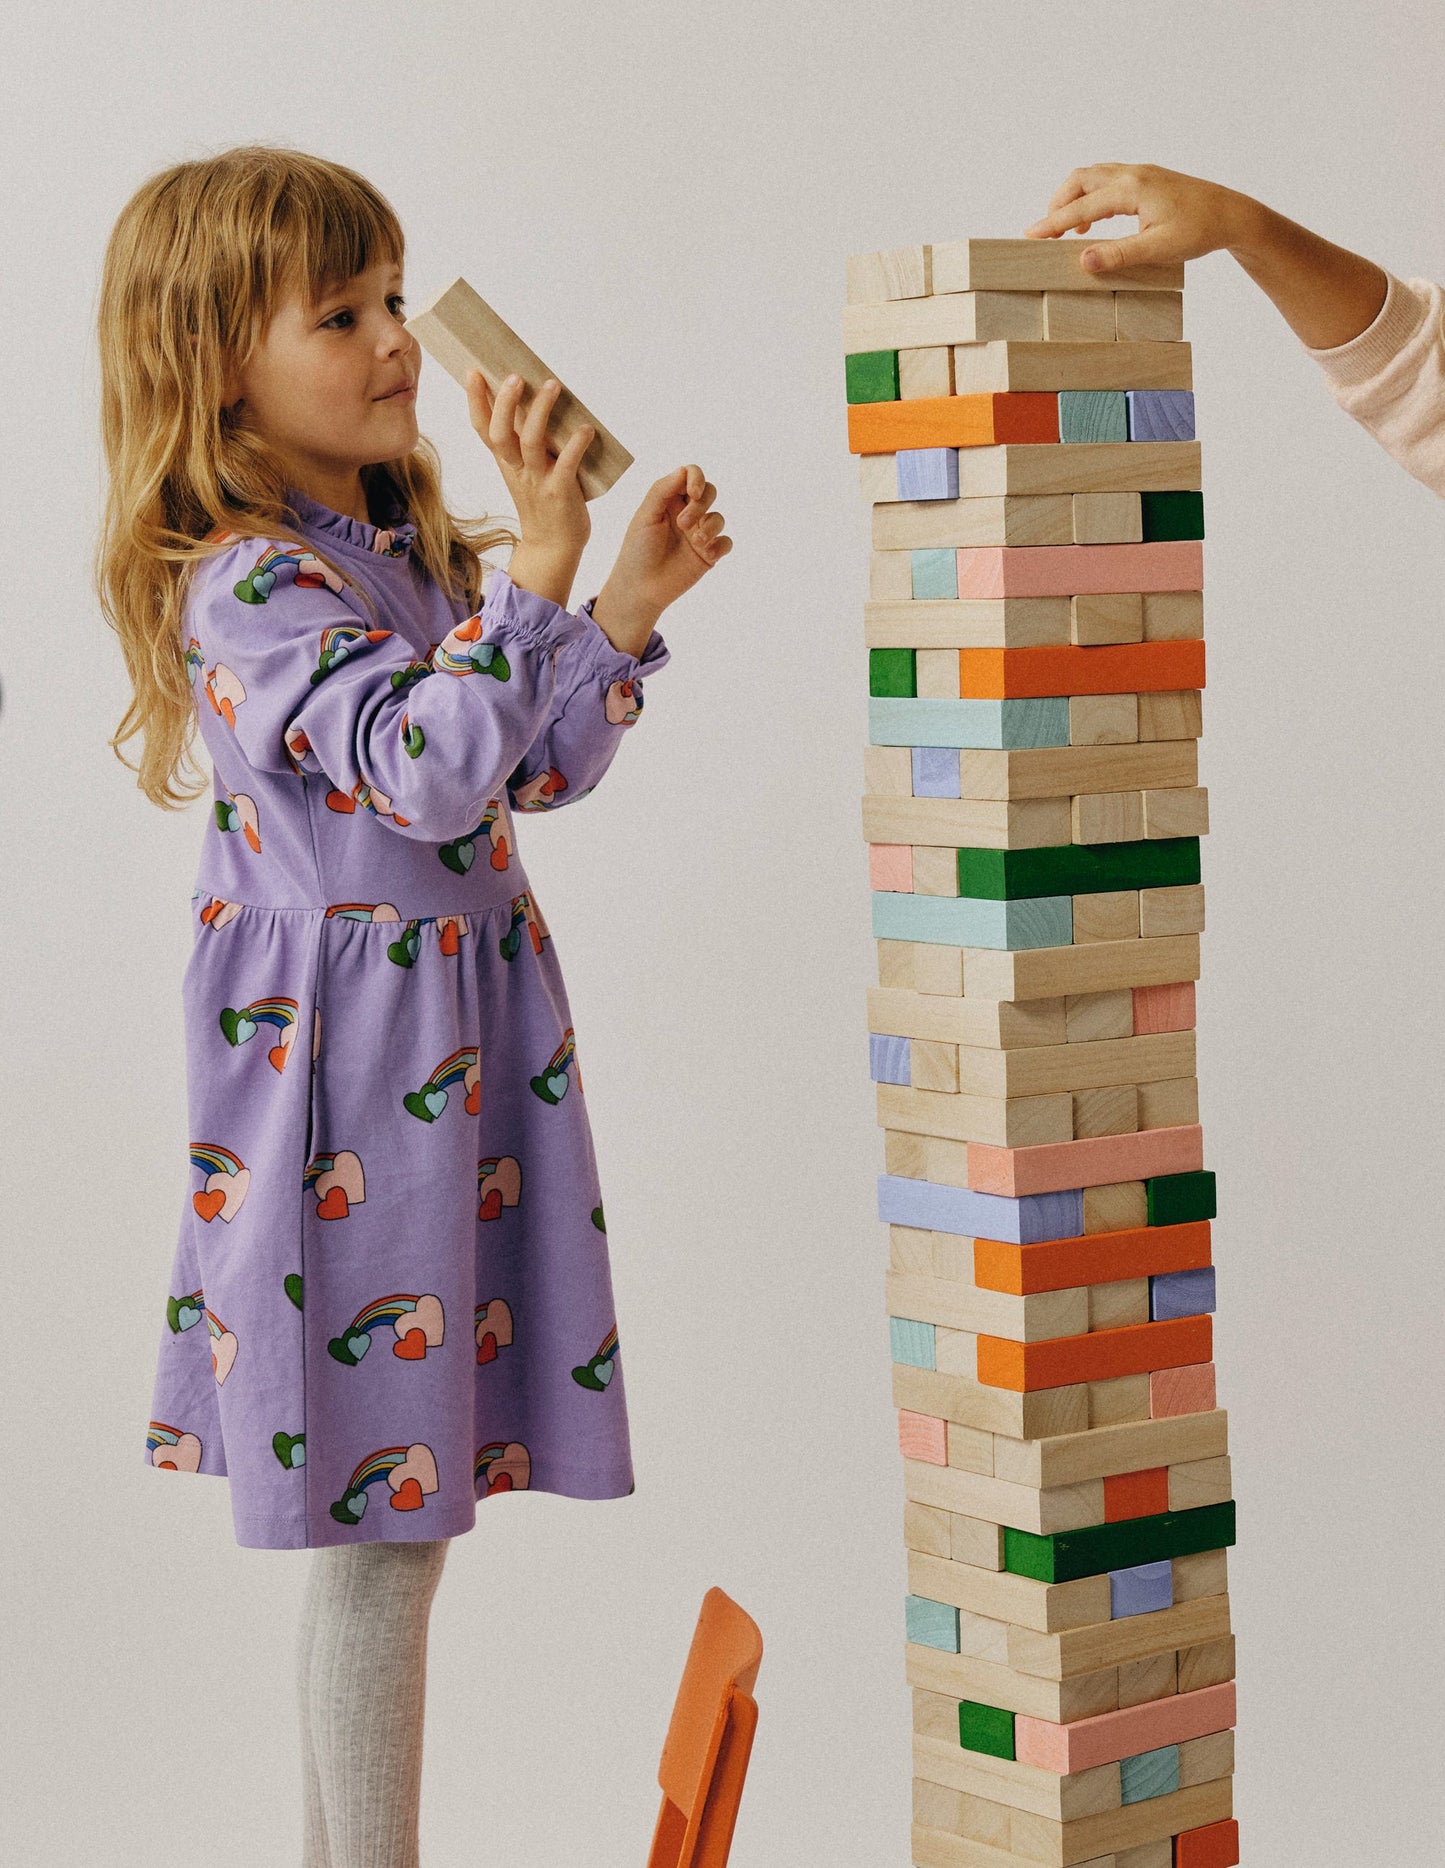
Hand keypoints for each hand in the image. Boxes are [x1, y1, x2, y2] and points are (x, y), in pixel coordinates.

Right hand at [466, 370, 591, 605]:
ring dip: (541, 412)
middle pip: (501, 433)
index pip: (483, 429)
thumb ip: (527, 442)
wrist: (553, 548)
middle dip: (505, 403)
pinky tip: (586, 429)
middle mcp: (518, 470)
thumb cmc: (543, 503)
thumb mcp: (526, 471)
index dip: (475, 401)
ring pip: (532, 443)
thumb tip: (536, 400)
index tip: (473, 372)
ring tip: (552, 385)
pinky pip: (567, 464)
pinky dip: (576, 444)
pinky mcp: (560, 492)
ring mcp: (538, 481)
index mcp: (506, 463)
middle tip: (515, 376)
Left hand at [591, 465, 730, 655]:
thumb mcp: (645, 516)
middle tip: (683, 524)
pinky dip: (720, 545)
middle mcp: (687, 514)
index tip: (693, 492)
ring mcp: (698, 534)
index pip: (690, 475)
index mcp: (670, 500)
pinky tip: (706, 554)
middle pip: (709, 492)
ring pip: (719, 518)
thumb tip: (683, 470)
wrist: (641, 588)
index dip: (697, 478)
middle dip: (701, 504)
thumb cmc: (638, 551)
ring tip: (696, 542)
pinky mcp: (708, 554)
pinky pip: (726, 542)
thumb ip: (662, 490)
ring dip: (710, 526)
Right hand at [1022, 162, 1256, 274]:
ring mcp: (1140, 173)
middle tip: (1045, 232)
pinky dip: (1090, 198)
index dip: (1053, 223)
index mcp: (1132, 189)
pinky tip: (1093, 223)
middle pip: (1080, 179)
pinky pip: (1106, 181)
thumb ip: (1119, 255)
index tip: (1030, 236)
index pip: (1082, 207)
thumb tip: (1083, 260)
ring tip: (1066, 230)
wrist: (1232, 214)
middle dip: (1058, 205)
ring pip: (1092, 176)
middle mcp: (1132, 174)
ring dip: (1073, 199)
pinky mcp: (1146, 179)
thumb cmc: (1199, 231)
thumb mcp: (1158, 249)